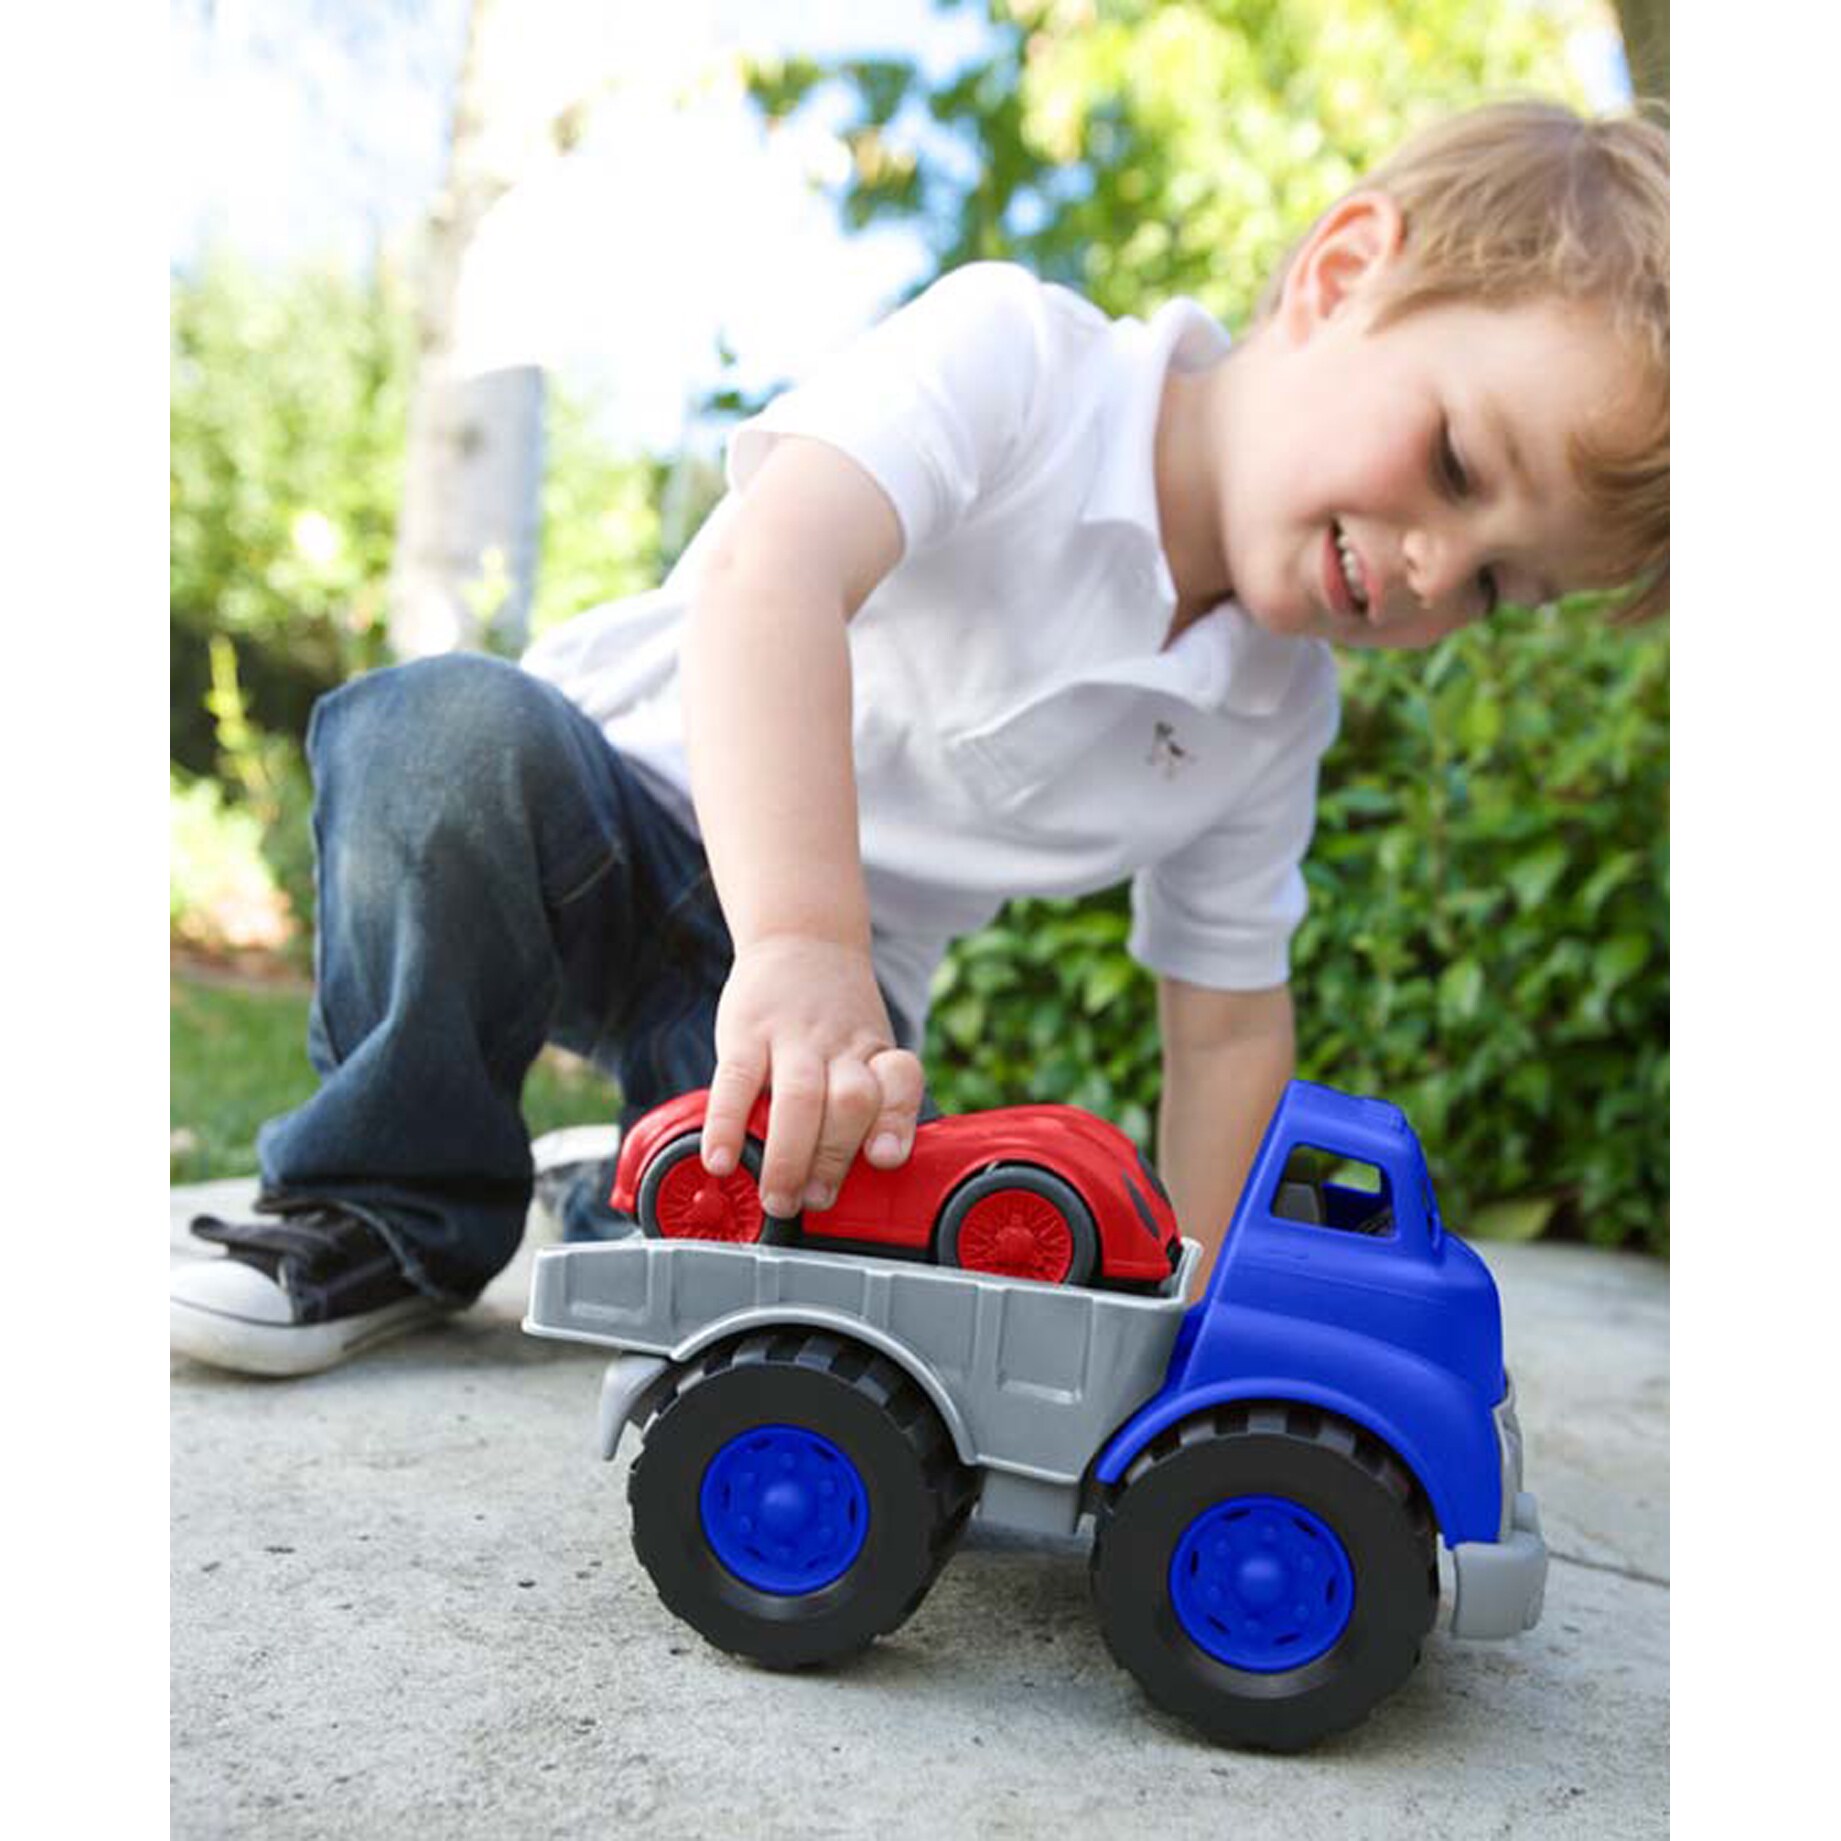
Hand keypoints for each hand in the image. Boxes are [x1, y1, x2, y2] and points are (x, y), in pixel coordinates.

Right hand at [700, 935, 924, 1217]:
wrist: (800, 938)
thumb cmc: (836, 1016)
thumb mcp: (868, 1048)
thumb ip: (869, 1104)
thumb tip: (861, 1176)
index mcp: (876, 1053)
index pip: (900, 1083)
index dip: (895, 1120)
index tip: (884, 1158)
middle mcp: (840, 1045)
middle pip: (850, 1102)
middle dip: (834, 1159)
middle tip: (815, 1200)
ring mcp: (793, 1037)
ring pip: (800, 1098)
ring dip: (789, 1157)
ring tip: (777, 1199)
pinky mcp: (746, 1031)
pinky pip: (736, 1080)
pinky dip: (727, 1124)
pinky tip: (721, 1159)